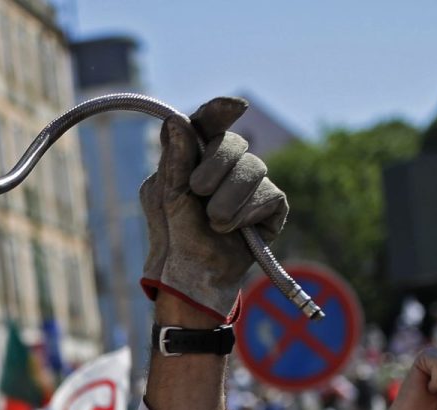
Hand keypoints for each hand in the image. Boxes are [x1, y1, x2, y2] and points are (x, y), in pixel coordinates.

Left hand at [139, 98, 288, 320]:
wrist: (192, 275)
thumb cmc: (173, 236)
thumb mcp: (166, 196)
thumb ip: (173, 159)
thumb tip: (176, 120)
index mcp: (195, 157)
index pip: (210, 123)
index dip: (221, 111)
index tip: (234, 107)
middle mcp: (226, 166)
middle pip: (234, 142)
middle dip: (215, 164)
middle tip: (198, 190)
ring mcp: (251, 184)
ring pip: (255, 166)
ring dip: (228, 197)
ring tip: (214, 223)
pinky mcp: (271, 206)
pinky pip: (269, 194)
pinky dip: (247, 212)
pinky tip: (232, 228)